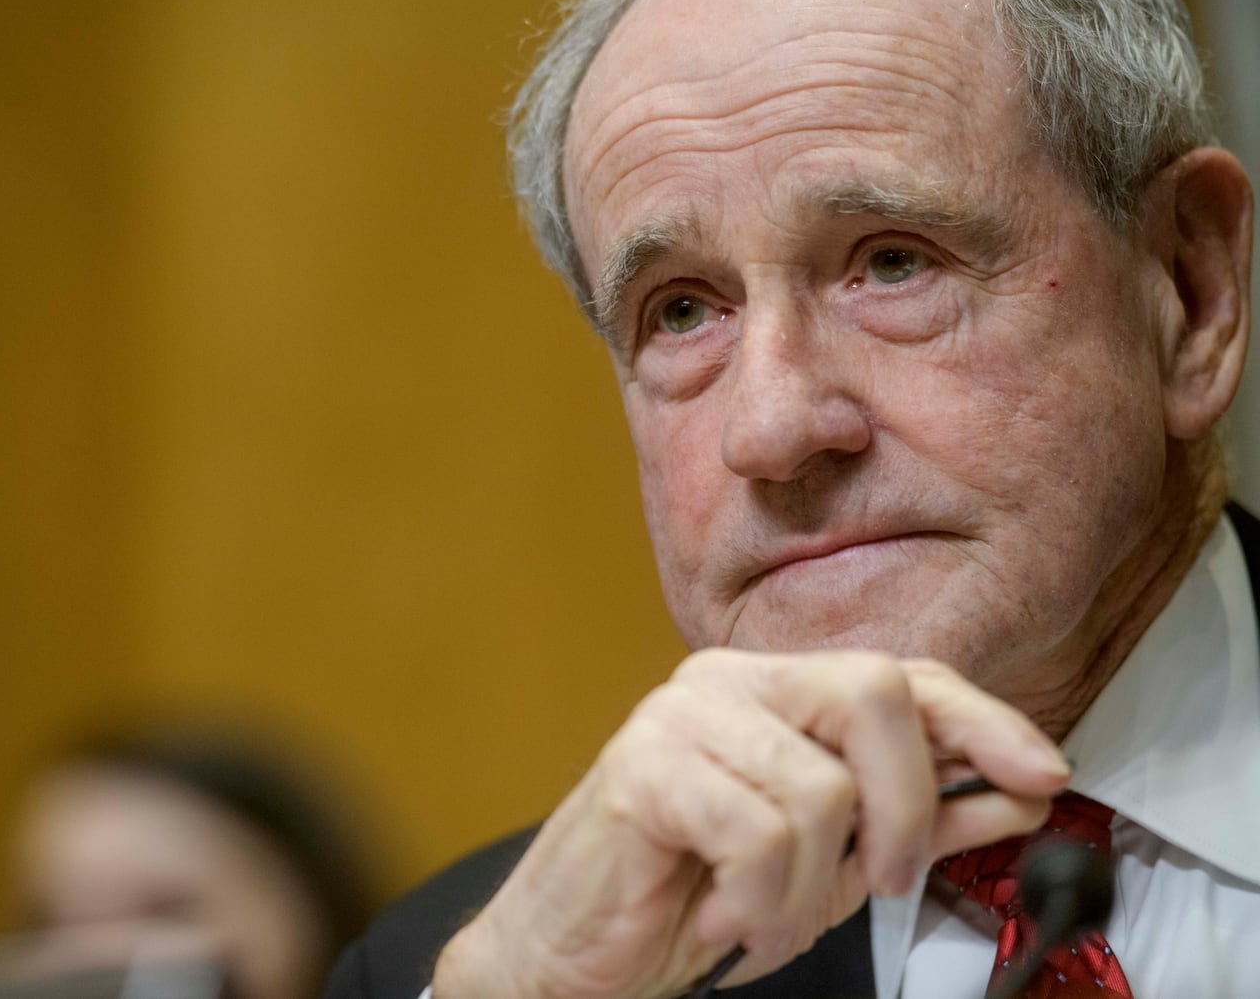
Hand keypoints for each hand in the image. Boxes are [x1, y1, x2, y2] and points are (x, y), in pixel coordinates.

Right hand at [432, 649, 1070, 998]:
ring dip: (809, 887)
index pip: (903, 675)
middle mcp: (730, 682)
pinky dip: (758, 898)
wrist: (577, 948)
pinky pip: (757, 832)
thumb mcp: (833, 865)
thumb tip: (1018, 793)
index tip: (1045, 775)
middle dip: (906, 807)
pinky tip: (723, 910)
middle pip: (874, 694)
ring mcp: (680, 714)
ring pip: (819, 787)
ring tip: (764, 912)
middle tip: (883, 878)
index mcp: (777, 692)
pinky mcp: (642, 766)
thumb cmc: (695, 893)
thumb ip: (920, 822)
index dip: (983, 719)